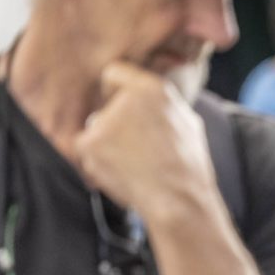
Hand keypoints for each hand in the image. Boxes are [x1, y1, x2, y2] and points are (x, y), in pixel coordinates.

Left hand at [74, 63, 214, 215]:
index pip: (115, 72)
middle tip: (133, 146)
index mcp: (152, 89)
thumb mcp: (188, 122)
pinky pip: (86, 150)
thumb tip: (151, 98)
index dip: (116, 92)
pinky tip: (121, 174)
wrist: (178, 201)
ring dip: (106, 143)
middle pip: (104, 104)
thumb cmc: (188, 166)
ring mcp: (104, 121)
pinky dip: (98, 162)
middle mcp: (126, 99)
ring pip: (95, 128)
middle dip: (113, 122)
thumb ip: (163, 104)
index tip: (122, 108)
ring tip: (134, 165)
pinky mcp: (88, 144)